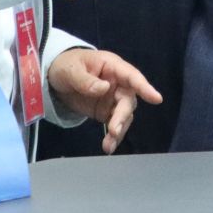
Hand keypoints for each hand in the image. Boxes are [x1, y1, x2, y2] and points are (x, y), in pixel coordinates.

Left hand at [46, 49, 163, 152]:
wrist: (55, 77)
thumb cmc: (66, 66)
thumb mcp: (72, 70)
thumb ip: (86, 80)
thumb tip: (104, 88)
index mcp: (112, 67)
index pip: (132, 76)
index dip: (145, 87)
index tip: (156, 99)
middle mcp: (117, 83)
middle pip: (128, 100)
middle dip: (122, 116)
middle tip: (114, 130)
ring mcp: (113, 98)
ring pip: (124, 115)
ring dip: (119, 130)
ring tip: (109, 145)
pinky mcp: (106, 112)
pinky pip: (115, 124)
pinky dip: (113, 137)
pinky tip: (108, 147)